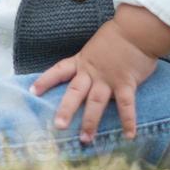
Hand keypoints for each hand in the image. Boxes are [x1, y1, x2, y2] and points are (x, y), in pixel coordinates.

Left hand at [29, 17, 159, 142]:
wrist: (136, 29)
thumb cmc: (118, 35)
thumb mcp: (96, 45)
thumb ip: (91, 60)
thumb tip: (87, 71)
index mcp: (83, 61)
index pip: (59, 70)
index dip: (45, 80)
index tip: (32, 91)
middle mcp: (92, 72)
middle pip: (75, 92)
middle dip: (66, 110)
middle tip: (58, 126)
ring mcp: (108, 79)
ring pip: (96, 102)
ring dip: (91, 122)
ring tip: (85, 139)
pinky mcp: (126, 83)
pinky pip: (126, 105)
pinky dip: (128, 120)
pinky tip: (129, 135)